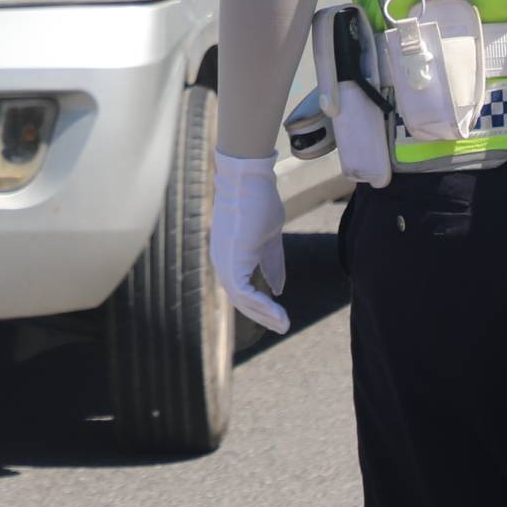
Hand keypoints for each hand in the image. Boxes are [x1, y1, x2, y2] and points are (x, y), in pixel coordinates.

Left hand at [211, 151, 289, 333]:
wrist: (251, 179)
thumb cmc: (259, 202)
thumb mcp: (269, 239)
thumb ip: (271, 264)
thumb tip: (278, 289)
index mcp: (230, 257)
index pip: (241, 291)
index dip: (260, 306)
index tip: (279, 317)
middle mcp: (222, 262)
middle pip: (240, 300)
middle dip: (263, 316)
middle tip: (284, 327)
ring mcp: (224, 261)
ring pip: (241, 300)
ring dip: (264, 314)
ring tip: (284, 323)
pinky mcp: (231, 259)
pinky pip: (244, 292)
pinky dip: (261, 304)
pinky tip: (278, 311)